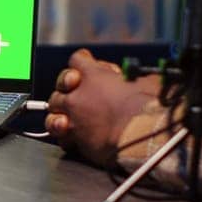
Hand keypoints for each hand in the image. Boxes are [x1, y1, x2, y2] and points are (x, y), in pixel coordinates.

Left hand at [46, 48, 163, 167]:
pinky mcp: (76, 141)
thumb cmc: (148, 108)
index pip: (77, 60)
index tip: (88, 63)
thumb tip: (138, 83)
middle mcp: (77, 96)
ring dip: (60, 115)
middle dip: (68, 89)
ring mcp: (74, 119)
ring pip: (53, 114)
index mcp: (93, 75)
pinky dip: (68, 138)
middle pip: (59, 87)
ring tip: (69, 119)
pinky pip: (63, 139)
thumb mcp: (146, 82)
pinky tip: (76, 138)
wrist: (144, 136)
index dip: (83, 61)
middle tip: (80, 92)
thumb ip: (133, 80)